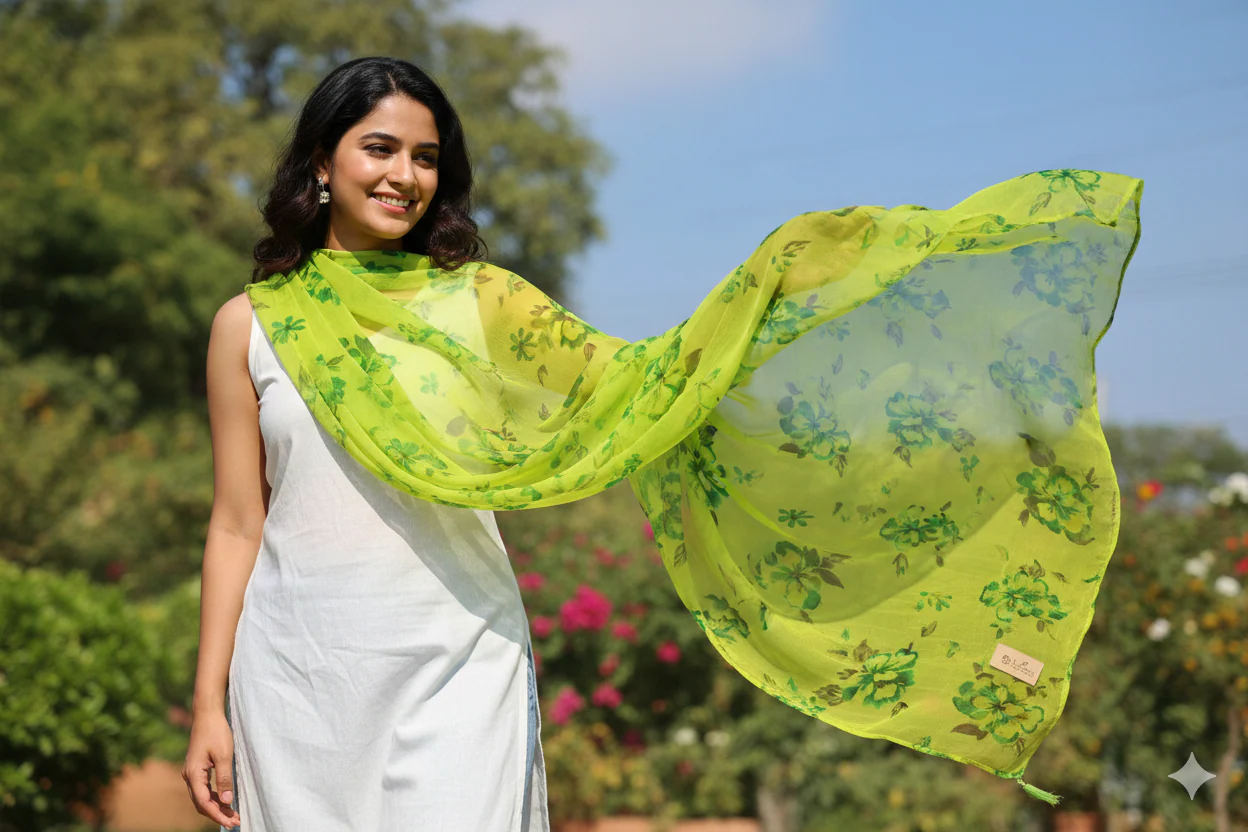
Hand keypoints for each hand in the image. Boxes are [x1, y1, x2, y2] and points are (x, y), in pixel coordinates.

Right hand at [182, 709, 239, 826]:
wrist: (207, 715)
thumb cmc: (216, 732)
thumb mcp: (224, 755)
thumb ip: (225, 778)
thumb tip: (227, 801)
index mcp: (193, 773)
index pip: (203, 802)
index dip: (217, 814)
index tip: (231, 822)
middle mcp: (189, 776)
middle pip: (201, 803)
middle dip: (218, 814)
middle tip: (235, 821)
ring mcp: (191, 773)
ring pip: (202, 797)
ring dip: (216, 807)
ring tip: (233, 815)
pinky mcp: (197, 769)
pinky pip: (203, 789)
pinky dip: (214, 797)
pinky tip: (225, 801)